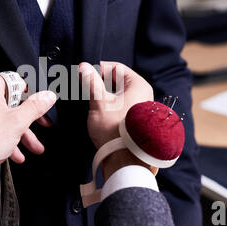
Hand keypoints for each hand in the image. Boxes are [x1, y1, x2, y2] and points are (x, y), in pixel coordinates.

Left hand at [0, 74, 56, 174]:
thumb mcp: (17, 123)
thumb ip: (35, 107)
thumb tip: (47, 96)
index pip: (19, 83)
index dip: (34, 96)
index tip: (43, 106)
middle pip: (11, 101)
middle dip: (28, 120)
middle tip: (42, 126)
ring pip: (2, 115)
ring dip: (19, 132)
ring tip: (32, 147)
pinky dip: (3, 134)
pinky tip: (15, 152)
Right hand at [79, 62, 156, 178]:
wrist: (124, 158)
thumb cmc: (115, 130)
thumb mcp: (99, 100)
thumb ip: (91, 81)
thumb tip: (84, 66)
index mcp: (138, 85)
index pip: (116, 67)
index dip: (99, 69)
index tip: (85, 74)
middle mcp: (142, 94)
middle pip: (116, 80)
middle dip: (99, 83)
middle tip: (84, 87)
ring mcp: (138, 108)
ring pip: (116, 94)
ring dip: (102, 95)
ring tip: (90, 102)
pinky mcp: (133, 120)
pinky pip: (119, 106)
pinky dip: (107, 106)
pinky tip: (98, 113)